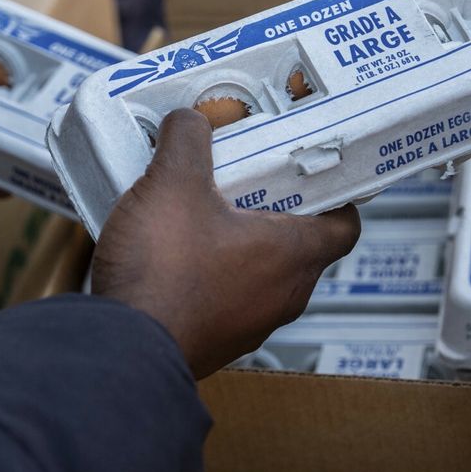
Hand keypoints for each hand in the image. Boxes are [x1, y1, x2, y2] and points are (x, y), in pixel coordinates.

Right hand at [91, 108, 360, 379]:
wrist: (124, 353)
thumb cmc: (165, 271)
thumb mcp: (173, 184)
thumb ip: (187, 141)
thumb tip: (191, 119)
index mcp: (295, 255)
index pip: (345, 226)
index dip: (337, 197)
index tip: (312, 174)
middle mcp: (286, 295)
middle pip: (303, 246)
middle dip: (279, 212)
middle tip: (250, 181)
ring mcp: (253, 325)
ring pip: (264, 275)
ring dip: (243, 245)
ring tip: (206, 213)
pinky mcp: (219, 342)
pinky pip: (230, 300)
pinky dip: (215, 277)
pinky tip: (176, 255)